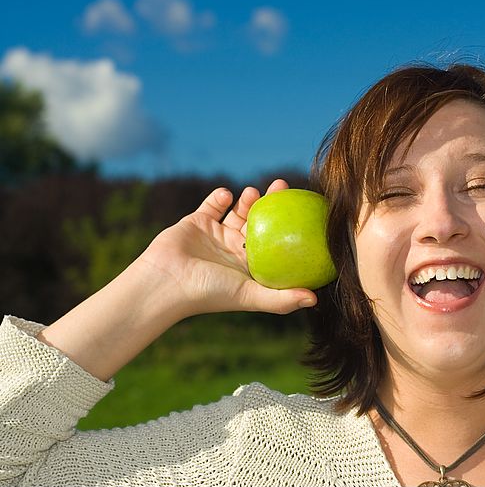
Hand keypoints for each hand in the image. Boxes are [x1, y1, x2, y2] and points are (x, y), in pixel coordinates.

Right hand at [137, 179, 317, 317]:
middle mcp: (235, 251)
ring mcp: (215, 235)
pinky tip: (227, 194)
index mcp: (250, 267)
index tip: (303, 210)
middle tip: (282, 186)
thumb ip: (282, 299)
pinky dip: (220, 197)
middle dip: (272, 204)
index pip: (277, 243)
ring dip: (248, 200)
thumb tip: (315, 300)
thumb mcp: (250, 296)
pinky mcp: (196, 222)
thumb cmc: (209, 292)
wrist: (166, 283)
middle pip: (261, 223)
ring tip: (253, 193)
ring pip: (238, 211)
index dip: (290, 228)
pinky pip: (212, 205)